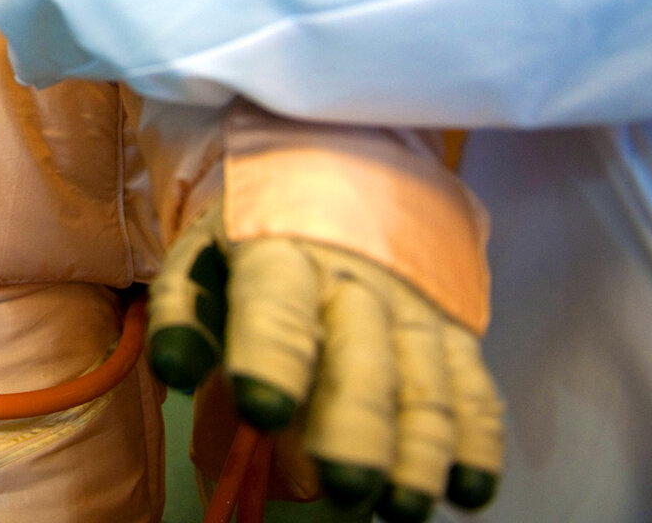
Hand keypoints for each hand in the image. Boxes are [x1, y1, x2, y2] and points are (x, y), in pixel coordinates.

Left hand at [151, 200, 502, 521]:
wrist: (345, 163)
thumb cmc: (259, 227)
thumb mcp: (205, 249)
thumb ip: (181, 311)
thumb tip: (175, 372)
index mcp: (282, 253)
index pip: (278, 305)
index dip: (271, 355)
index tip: (262, 408)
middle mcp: (356, 281)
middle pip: (362, 359)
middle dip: (355, 425)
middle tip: (345, 485)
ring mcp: (414, 307)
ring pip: (424, 384)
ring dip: (420, 450)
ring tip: (403, 506)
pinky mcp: (455, 330)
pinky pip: (473, 388)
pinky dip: (476, 444)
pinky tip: (468, 490)